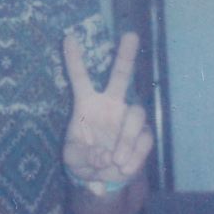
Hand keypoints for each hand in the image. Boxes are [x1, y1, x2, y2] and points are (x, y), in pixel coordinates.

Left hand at [61, 31, 153, 191]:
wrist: (103, 177)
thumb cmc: (83, 160)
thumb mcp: (75, 160)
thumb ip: (86, 156)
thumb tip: (106, 156)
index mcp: (87, 104)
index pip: (80, 79)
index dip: (74, 59)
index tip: (69, 37)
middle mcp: (111, 104)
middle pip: (121, 76)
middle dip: (126, 56)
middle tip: (130, 35)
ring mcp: (129, 117)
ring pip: (137, 114)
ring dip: (127, 139)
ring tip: (116, 161)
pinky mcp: (143, 134)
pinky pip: (145, 139)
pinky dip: (135, 155)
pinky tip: (125, 167)